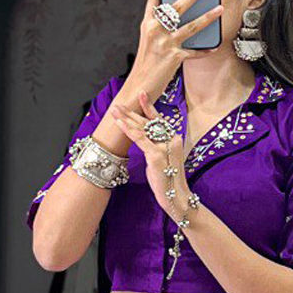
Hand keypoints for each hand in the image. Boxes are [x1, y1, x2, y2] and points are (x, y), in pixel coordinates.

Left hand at [110, 89, 191, 215]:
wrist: (176, 198)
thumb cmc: (168, 182)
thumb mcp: (161, 161)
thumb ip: (154, 148)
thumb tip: (143, 142)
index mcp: (174, 139)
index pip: (159, 119)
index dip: (149, 106)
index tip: (140, 94)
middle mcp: (171, 139)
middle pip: (148, 122)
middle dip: (132, 112)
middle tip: (119, 104)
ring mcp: (164, 147)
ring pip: (142, 128)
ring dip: (127, 118)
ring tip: (115, 110)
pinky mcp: (156, 156)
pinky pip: (140, 139)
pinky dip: (128, 130)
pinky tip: (119, 124)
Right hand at [117, 0, 223, 109]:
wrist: (138, 87)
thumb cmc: (146, 64)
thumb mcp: (149, 42)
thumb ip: (160, 27)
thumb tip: (175, 17)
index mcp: (147, 24)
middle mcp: (155, 31)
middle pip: (176, 7)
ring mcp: (165, 44)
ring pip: (190, 26)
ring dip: (207, 17)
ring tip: (219, 9)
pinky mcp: (174, 58)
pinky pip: (194, 52)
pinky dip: (205, 49)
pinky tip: (215, 45)